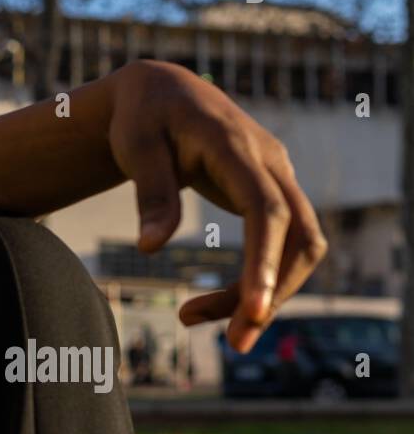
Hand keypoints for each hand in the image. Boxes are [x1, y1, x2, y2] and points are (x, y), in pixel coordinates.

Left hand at [106, 60, 328, 353]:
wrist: (160, 91)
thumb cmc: (142, 118)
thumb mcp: (134, 148)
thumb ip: (150, 194)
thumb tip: (150, 248)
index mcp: (235, 146)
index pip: (267, 209)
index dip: (264, 261)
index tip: (252, 310)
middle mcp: (269, 161)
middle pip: (299, 235)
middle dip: (273, 291)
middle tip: (232, 342)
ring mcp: (277, 176)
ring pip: (299, 244)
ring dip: (265, 291)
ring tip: (201, 323)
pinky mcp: (271, 192)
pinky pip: (282, 243)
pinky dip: (257, 278)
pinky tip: (216, 305)